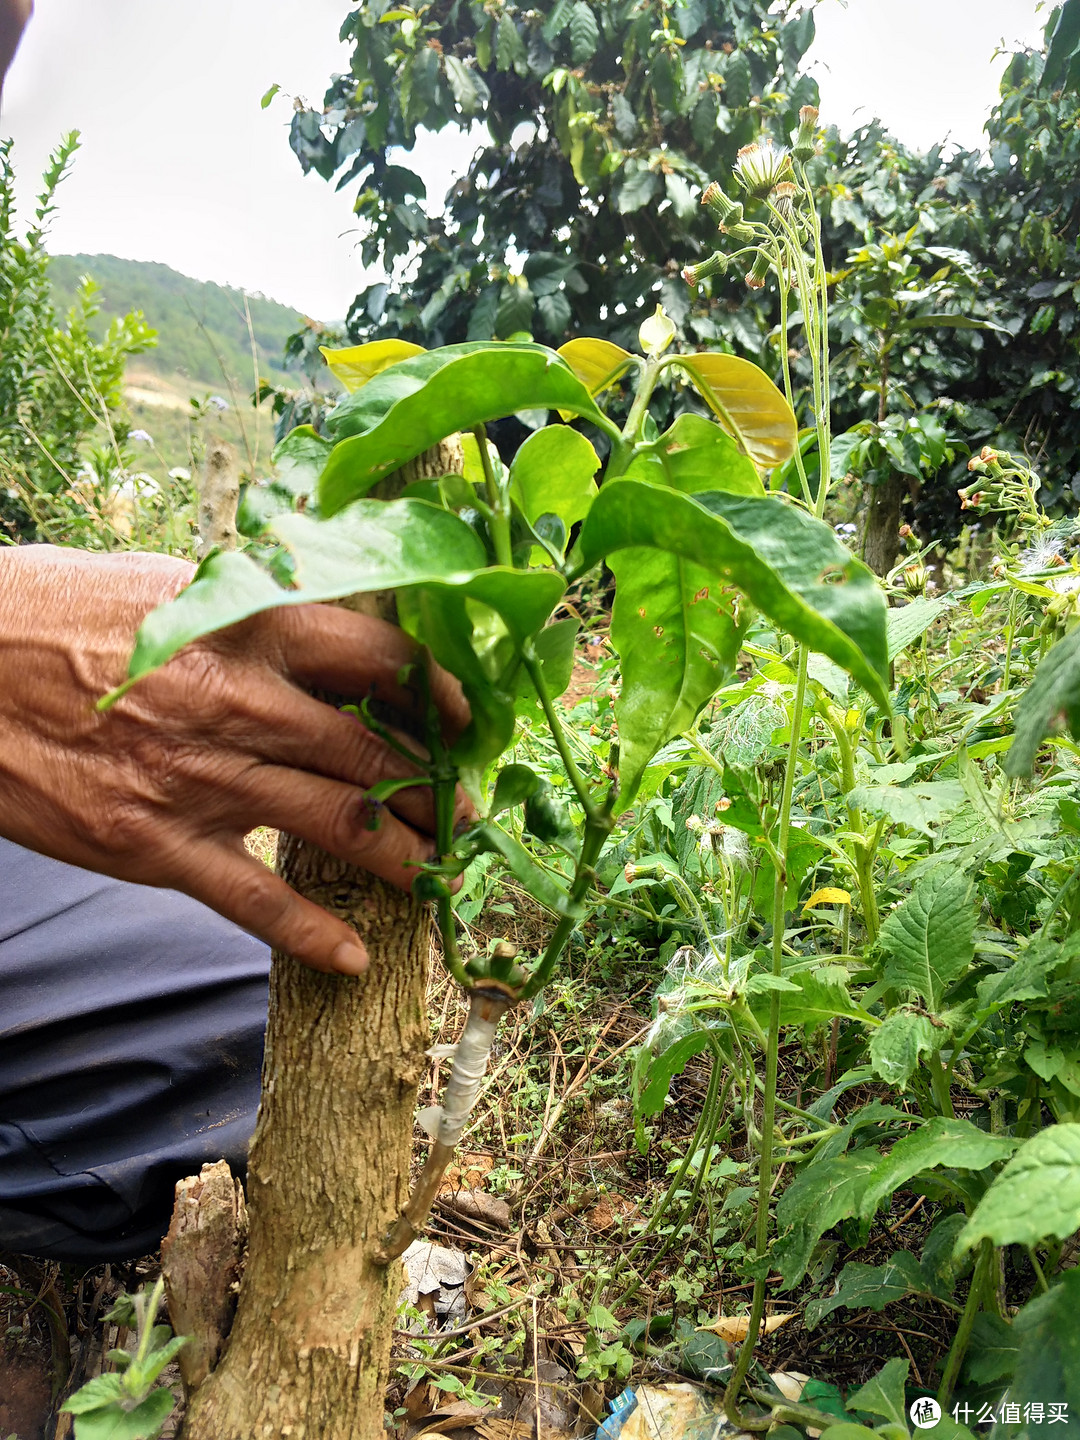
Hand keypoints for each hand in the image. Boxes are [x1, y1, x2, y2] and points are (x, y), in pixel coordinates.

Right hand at [0, 545, 472, 973]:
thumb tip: (327, 627)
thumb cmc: (56, 614)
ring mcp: (197, 780)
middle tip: (472, 814)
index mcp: (244, 626)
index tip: (469, 719)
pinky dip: (309, 934)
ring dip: (401, 858)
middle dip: (434, 790)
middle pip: (369, 753)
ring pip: (331, 825)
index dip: (437, 692)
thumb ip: (248, 614)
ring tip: (440, 877)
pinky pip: (251, 899)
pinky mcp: (153, 845)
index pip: (375, 658)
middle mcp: (237, 704)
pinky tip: (352, 960)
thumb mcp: (165, 588)